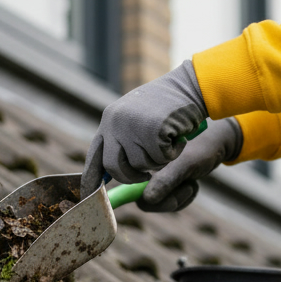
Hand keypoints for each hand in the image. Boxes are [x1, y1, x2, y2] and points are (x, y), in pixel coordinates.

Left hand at [81, 61, 206, 194]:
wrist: (190, 85)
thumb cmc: (166, 104)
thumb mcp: (135, 117)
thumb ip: (121, 139)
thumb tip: (107, 171)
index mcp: (109, 119)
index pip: (95, 155)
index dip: (92, 178)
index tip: (90, 195)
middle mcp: (116, 122)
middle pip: (114, 167)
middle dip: (131, 177)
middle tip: (147, 175)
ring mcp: (133, 126)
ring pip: (140, 165)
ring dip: (158, 160)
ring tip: (167, 139)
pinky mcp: (153, 131)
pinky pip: (160, 159)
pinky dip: (173, 153)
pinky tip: (177, 137)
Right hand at [138, 117, 241, 211]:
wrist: (218, 142)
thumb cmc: (203, 146)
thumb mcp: (186, 163)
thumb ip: (166, 180)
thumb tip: (147, 199)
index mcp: (142, 156)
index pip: (129, 184)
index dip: (140, 195)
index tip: (162, 194)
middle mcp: (145, 167)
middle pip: (144, 199)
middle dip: (168, 199)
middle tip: (188, 187)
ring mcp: (155, 177)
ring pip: (159, 203)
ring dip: (178, 198)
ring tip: (192, 183)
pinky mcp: (166, 183)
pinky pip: (169, 201)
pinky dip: (182, 198)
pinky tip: (192, 184)